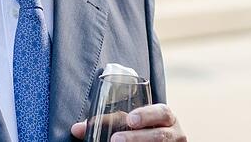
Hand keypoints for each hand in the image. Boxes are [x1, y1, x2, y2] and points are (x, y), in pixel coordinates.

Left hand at [71, 103, 186, 140]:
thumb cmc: (141, 130)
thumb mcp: (129, 123)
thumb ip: (107, 122)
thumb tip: (75, 129)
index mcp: (165, 117)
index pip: (161, 112)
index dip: (147, 114)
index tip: (130, 119)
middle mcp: (174, 133)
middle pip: (161, 135)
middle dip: (138, 137)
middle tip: (116, 140)